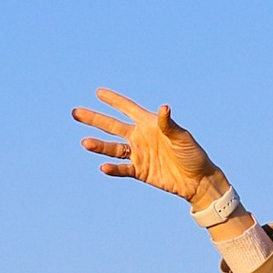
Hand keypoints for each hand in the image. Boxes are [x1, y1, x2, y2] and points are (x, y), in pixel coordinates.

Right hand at [72, 90, 222, 204]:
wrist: (197, 180)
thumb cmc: (192, 154)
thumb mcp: (182, 137)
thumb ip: (168, 124)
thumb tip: (163, 108)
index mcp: (149, 124)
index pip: (127, 109)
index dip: (114, 100)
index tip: (98, 92)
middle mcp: (140, 137)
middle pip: (112, 126)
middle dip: (94, 119)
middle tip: (76, 113)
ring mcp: (138, 154)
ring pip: (112, 148)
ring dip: (99, 146)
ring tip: (85, 143)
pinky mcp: (139, 171)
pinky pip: (122, 169)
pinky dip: (113, 169)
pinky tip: (104, 167)